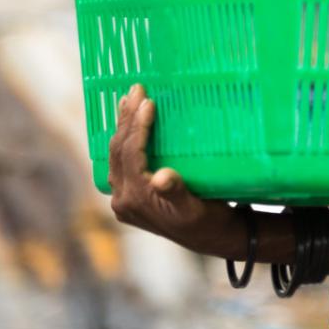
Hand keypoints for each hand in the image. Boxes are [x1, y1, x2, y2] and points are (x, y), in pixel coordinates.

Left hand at [107, 85, 239, 257]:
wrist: (211, 239)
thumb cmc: (208, 221)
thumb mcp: (194, 207)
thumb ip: (175, 192)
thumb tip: (162, 177)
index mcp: (137, 199)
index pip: (130, 155)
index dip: (137, 127)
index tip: (147, 101)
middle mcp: (123, 200)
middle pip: (119, 152)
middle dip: (126, 120)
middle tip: (136, 89)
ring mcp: (124, 199)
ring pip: (116, 156)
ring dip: (123, 127)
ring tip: (128, 101)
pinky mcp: (130, 197)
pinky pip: (121, 163)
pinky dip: (125, 141)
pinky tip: (129, 126)